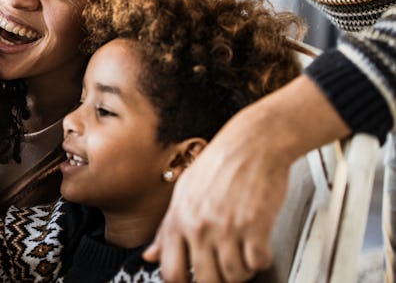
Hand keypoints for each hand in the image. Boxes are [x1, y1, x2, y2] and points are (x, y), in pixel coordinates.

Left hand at [145, 76, 349, 281]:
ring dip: (241, 270)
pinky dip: (260, 260)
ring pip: (233, 276)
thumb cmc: (220, 163)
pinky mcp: (255, 226)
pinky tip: (257, 246)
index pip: (171, 272)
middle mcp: (199, 225)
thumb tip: (150, 256)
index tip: (193, 280)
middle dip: (217, 280)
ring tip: (242, 254)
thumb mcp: (184, 191)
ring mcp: (227, 227)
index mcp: (179, 218)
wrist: (252, 142)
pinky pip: (257, 263)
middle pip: (205, 281)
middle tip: (223, 268)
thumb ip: (167, 228)